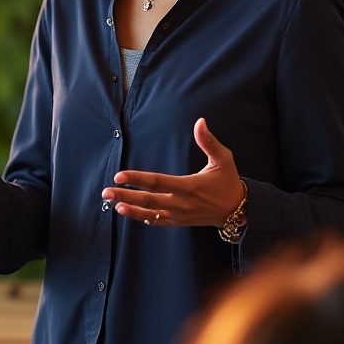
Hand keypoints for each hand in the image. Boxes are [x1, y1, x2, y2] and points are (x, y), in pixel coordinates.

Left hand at [101, 118, 244, 227]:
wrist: (237, 210)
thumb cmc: (228, 182)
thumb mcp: (223, 159)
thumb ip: (209, 142)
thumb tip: (200, 122)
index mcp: (188, 186)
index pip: (157, 182)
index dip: (137, 179)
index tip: (120, 176)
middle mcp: (180, 203)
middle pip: (148, 200)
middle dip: (125, 196)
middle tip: (106, 192)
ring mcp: (179, 215)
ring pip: (150, 213)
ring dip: (130, 209)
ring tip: (113, 204)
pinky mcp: (179, 222)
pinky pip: (157, 221)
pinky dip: (141, 218)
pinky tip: (127, 212)